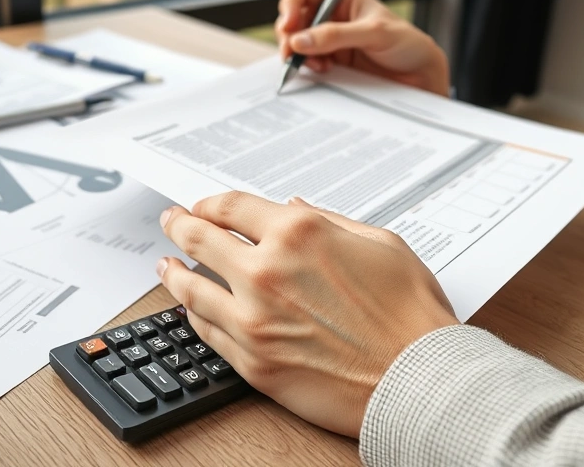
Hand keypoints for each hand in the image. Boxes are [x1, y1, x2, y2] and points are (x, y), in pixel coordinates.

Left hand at [156, 192, 458, 437]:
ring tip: (165, 265)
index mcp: (298, 234)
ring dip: (172, 272)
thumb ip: (328, 222)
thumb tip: (292, 209)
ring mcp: (253, 320)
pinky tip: (190, 309)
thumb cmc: (410, 314)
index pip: (231, 207)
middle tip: (170, 222)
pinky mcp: (253, 362)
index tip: (201, 206)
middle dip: (179, 226)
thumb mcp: (380, 243)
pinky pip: (206, 333)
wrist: (419, 380)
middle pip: (199, 240)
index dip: (209, 203)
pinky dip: (193, 316)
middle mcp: (266, 272)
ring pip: (191, 289)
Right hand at [276, 0, 450, 96]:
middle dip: (289, 35)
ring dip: (297, 54)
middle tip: (293, 52)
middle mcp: (331, 16)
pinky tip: (320, 71)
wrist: (420, 77)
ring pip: (295, 43)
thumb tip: (300, 40)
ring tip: (315, 65)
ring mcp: (328, 41)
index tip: (290, 25)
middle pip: (292, 19)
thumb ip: (337, 35)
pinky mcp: (330, 63)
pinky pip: (306, 62)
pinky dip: (306, 68)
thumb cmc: (406, 44)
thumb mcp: (375, 33)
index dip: (290, 5)